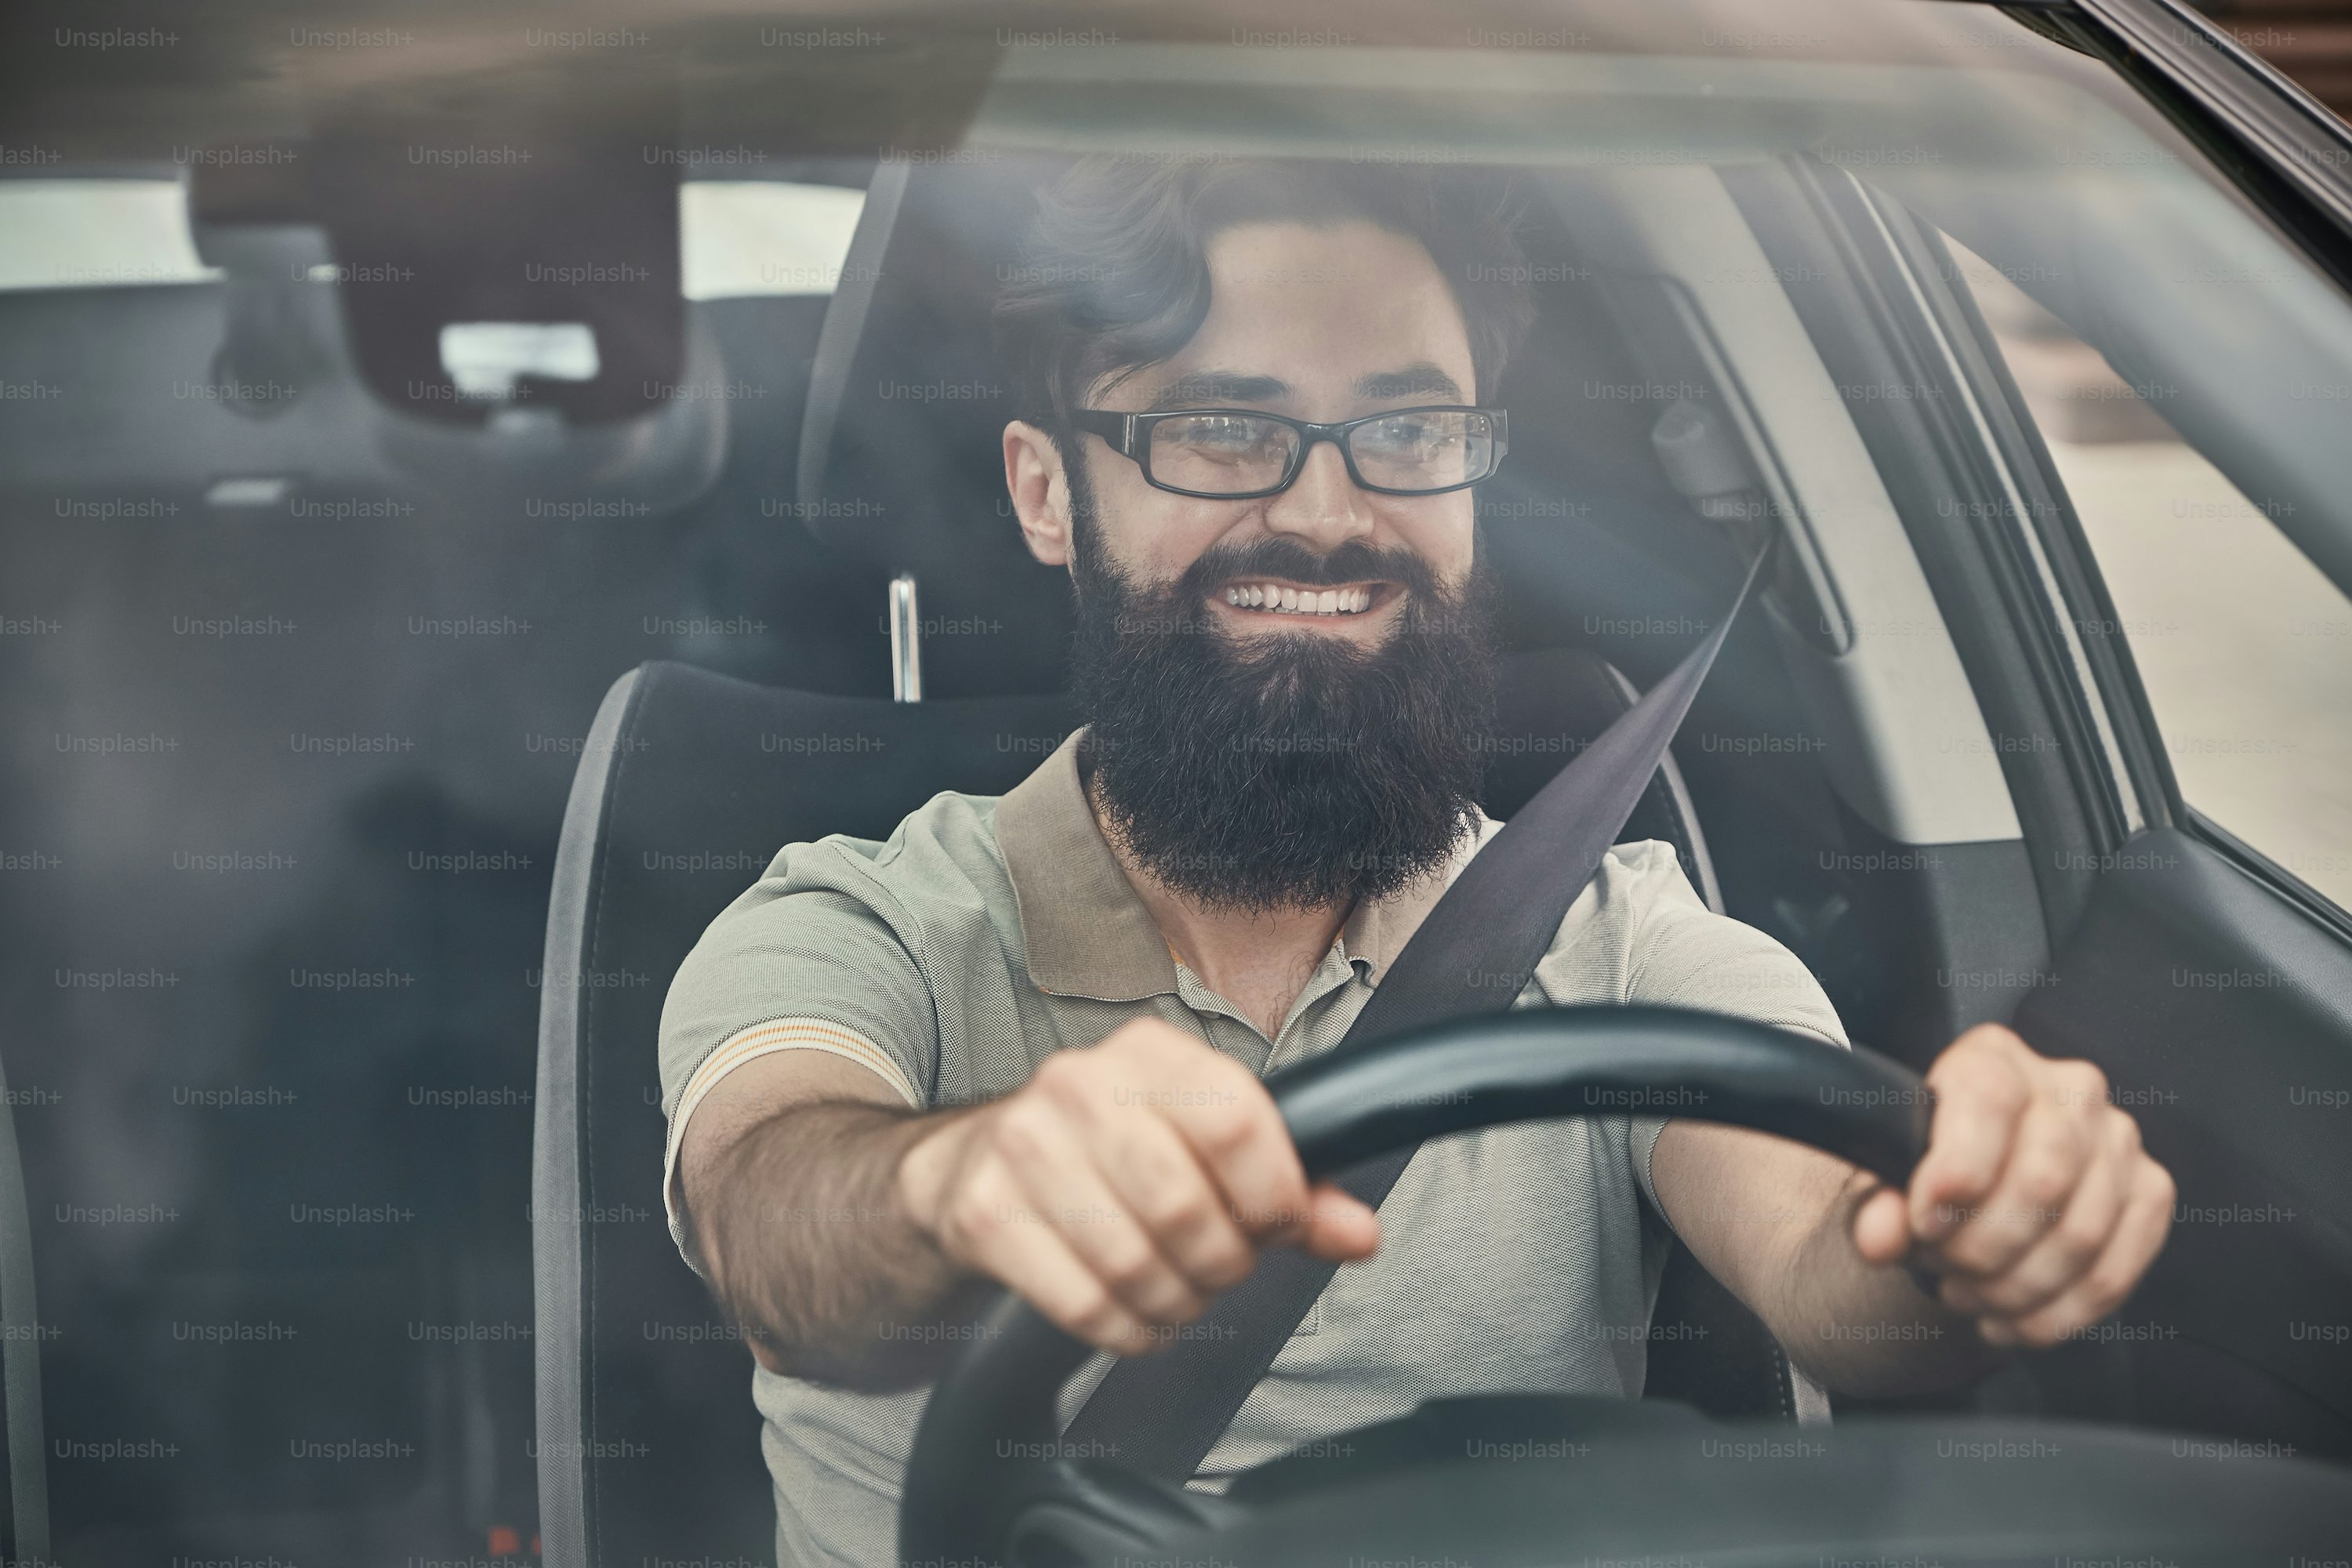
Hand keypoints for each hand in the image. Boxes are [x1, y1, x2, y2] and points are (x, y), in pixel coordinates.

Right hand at [893, 1017, 1379, 1354]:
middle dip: (1222, 1263)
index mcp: (1148, 1053)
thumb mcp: (1199, 1148)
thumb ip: (1289, 1188)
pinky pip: (1083, 1303)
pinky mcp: (983, 1213)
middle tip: (1220, 1271)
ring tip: (1177, 1294)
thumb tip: (1359, 1234)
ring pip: (1135, 1263)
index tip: (1278, 1227)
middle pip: (1186, 1205)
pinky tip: (1131, 1314)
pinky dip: (1125, 1329)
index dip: (1276, 1196)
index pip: (1237, 1121)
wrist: (972, 1166)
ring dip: (1175, 1303)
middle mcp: (1079, 1084)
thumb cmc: (1109, 1156)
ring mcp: (1022, 1146)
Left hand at [1851, 1023, 2174, 1347]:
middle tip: (1943, 1267)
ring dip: (2014, 1288)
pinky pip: (2115, 1271)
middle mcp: (2068, 1087)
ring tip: (1967, 1294)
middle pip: (2044, 1180)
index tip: (1924, 1223)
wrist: (1966, 1194)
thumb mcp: (1881, 1181)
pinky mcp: (2149, 1193)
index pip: (1990, 1099)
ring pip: (2082, 1235)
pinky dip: (2056, 1314)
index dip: (1957, 1174)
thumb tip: (1881, 1235)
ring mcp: (2118, 1140)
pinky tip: (2010, 1321)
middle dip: (1983, 1247)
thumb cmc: (1924, 1174)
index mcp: (1993, 1058)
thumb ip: (1875, 1204)